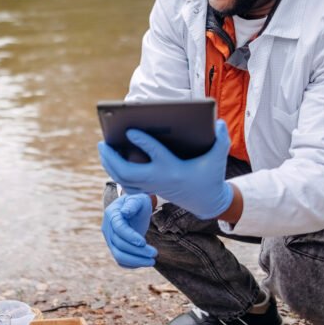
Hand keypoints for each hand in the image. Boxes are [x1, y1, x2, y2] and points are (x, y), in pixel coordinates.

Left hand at [99, 119, 233, 219]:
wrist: (206, 202)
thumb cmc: (210, 176)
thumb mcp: (218, 159)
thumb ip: (221, 140)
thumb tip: (219, 122)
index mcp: (173, 169)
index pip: (155, 154)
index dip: (142, 141)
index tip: (129, 130)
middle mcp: (158, 178)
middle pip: (128, 172)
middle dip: (112, 158)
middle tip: (102, 142)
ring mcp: (151, 185)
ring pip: (123, 179)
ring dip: (109, 164)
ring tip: (102, 147)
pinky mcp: (148, 188)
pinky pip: (125, 182)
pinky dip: (114, 171)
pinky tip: (109, 160)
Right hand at [102, 194, 156, 267]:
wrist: (133, 208)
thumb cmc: (138, 202)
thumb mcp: (137, 199)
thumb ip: (132, 205)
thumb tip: (125, 213)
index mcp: (112, 214)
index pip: (119, 229)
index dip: (130, 237)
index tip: (144, 242)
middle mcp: (107, 228)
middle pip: (119, 244)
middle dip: (137, 251)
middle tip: (155, 253)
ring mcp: (109, 240)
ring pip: (118, 255)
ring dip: (136, 261)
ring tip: (152, 261)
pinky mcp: (114, 248)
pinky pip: (120, 260)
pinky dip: (132, 264)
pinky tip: (145, 262)